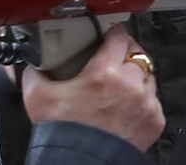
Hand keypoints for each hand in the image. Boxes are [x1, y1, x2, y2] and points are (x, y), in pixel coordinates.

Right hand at [22, 25, 164, 151]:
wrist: (79, 162)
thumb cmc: (64, 134)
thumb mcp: (38, 97)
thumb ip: (34, 73)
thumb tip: (32, 63)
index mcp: (105, 73)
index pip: (119, 36)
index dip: (113, 33)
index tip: (108, 35)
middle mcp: (130, 86)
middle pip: (136, 54)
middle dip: (124, 55)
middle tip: (111, 61)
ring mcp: (145, 103)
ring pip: (147, 76)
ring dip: (135, 77)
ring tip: (118, 86)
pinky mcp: (154, 120)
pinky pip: (153, 99)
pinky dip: (142, 100)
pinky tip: (125, 105)